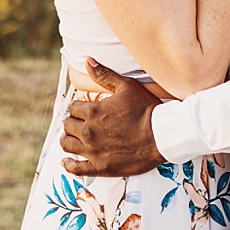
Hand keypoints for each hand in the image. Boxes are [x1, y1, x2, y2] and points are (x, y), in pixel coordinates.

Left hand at [59, 59, 166, 176]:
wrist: (162, 135)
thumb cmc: (146, 110)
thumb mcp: (126, 86)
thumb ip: (104, 74)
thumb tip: (88, 61)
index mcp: (93, 111)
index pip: (72, 108)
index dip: (76, 107)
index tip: (81, 109)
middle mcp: (89, 131)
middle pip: (67, 126)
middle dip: (72, 122)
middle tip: (79, 123)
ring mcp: (93, 151)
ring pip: (67, 145)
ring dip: (68, 140)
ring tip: (72, 138)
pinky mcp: (100, 167)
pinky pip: (76, 169)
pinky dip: (68, 165)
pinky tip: (67, 161)